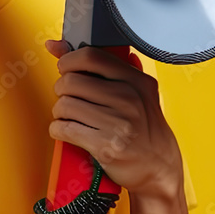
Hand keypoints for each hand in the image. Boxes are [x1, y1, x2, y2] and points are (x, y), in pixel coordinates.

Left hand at [44, 39, 187, 213]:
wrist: (159, 167)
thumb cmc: (143, 127)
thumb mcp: (133, 91)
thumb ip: (102, 66)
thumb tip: (55, 45)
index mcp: (136, 81)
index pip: (91, 56)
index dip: (68, 60)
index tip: (65, 68)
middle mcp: (129, 99)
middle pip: (71, 81)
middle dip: (61, 90)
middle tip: (68, 98)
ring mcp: (118, 123)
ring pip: (64, 105)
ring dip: (60, 112)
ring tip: (69, 116)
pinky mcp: (106, 146)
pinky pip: (65, 129)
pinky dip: (58, 129)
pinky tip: (67, 130)